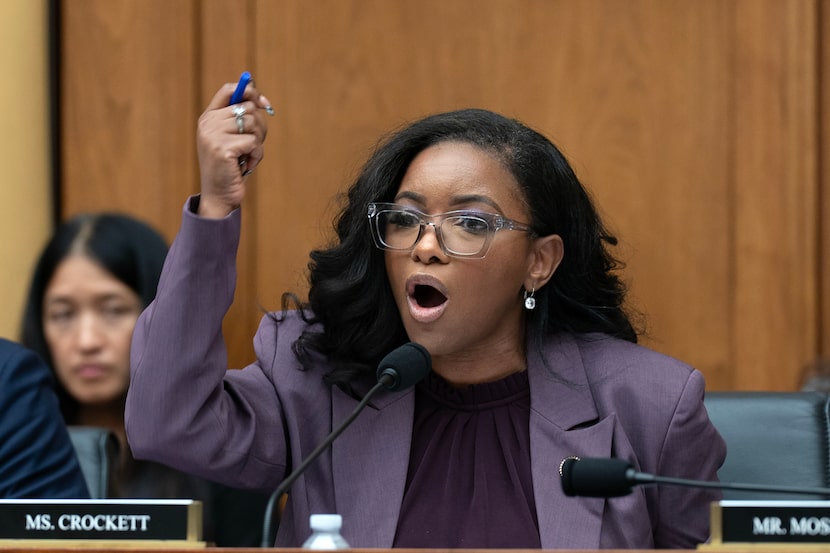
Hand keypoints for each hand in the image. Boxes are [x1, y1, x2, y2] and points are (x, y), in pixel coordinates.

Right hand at [196, 80, 273, 217]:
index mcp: (208, 117)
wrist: (219, 196)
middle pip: (248, 108)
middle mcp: (208, 123)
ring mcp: (213, 135)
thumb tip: (261, 100)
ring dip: (259, 143)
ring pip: (253, 123)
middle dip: (260, 127)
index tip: (263, 104)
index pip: (228, 90)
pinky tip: (246, 165)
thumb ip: (242, 119)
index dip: (250, 92)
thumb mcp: (233, 139)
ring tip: (248, 156)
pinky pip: (254, 142)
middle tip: (254, 144)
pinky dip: (257, 155)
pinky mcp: (222, 148)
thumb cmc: (231, 167)